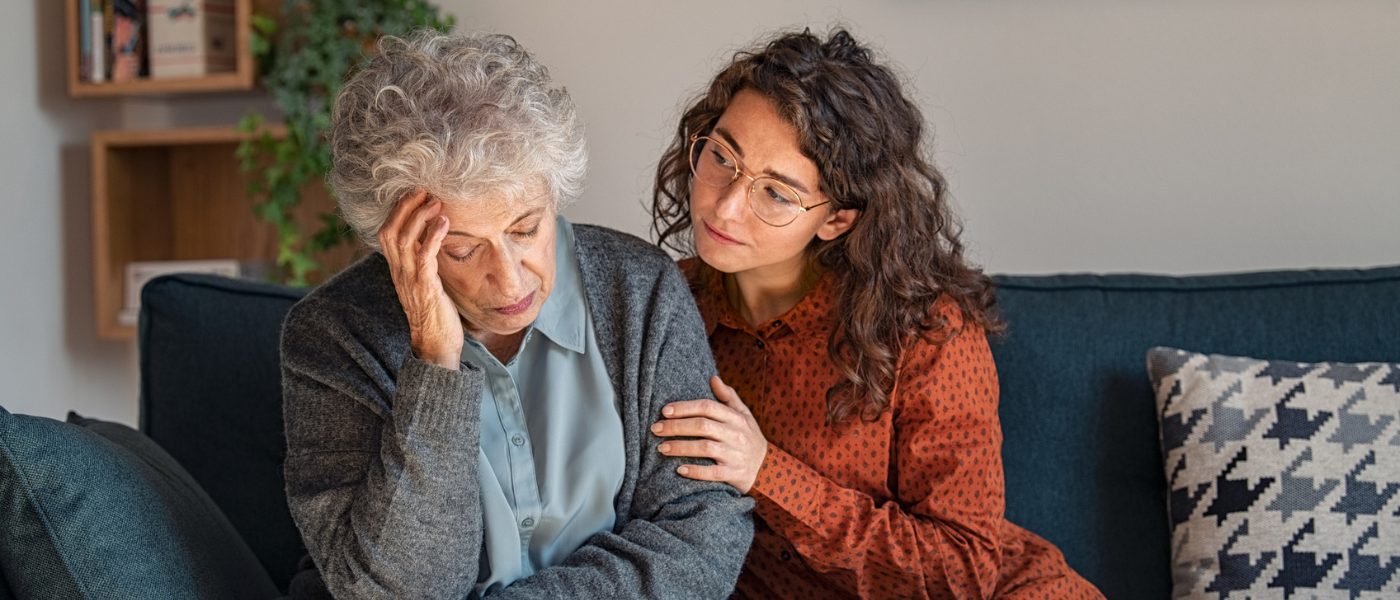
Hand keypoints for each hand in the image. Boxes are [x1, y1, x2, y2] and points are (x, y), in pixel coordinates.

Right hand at [378, 190, 462, 369]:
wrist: (437, 344)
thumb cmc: (435, 313)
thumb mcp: (425, 282)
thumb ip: (424, 263)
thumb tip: (433, 242)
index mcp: (397, 269)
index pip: (387, 233)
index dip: (397, 211)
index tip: (414, 195)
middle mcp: (399, 272)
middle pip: (391, 231)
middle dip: (405, 207)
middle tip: (423, 191)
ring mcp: (410, 280)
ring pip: (404, 240)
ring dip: (419, 217)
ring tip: (436, 202)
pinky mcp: (425, 287)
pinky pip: (424, 256)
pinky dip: (433, 236)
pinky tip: (444, 223)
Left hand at [651, 376, 767, 493]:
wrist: (770, 470)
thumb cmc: (750, 438)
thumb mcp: (744, 415)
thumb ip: (728, 397)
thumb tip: (713, 378)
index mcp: (736, 418)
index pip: (708, 407)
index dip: (685, 407)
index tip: (665, 411)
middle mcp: (736, 434)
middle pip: (702, 426)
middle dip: (676, 426)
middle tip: (656, 429)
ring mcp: (736, 455)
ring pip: (705, 448)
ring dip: (681, 447)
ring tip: (662, 448)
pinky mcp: (735, 474)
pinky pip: (713, 473)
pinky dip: (696, 472)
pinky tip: (680, 469)